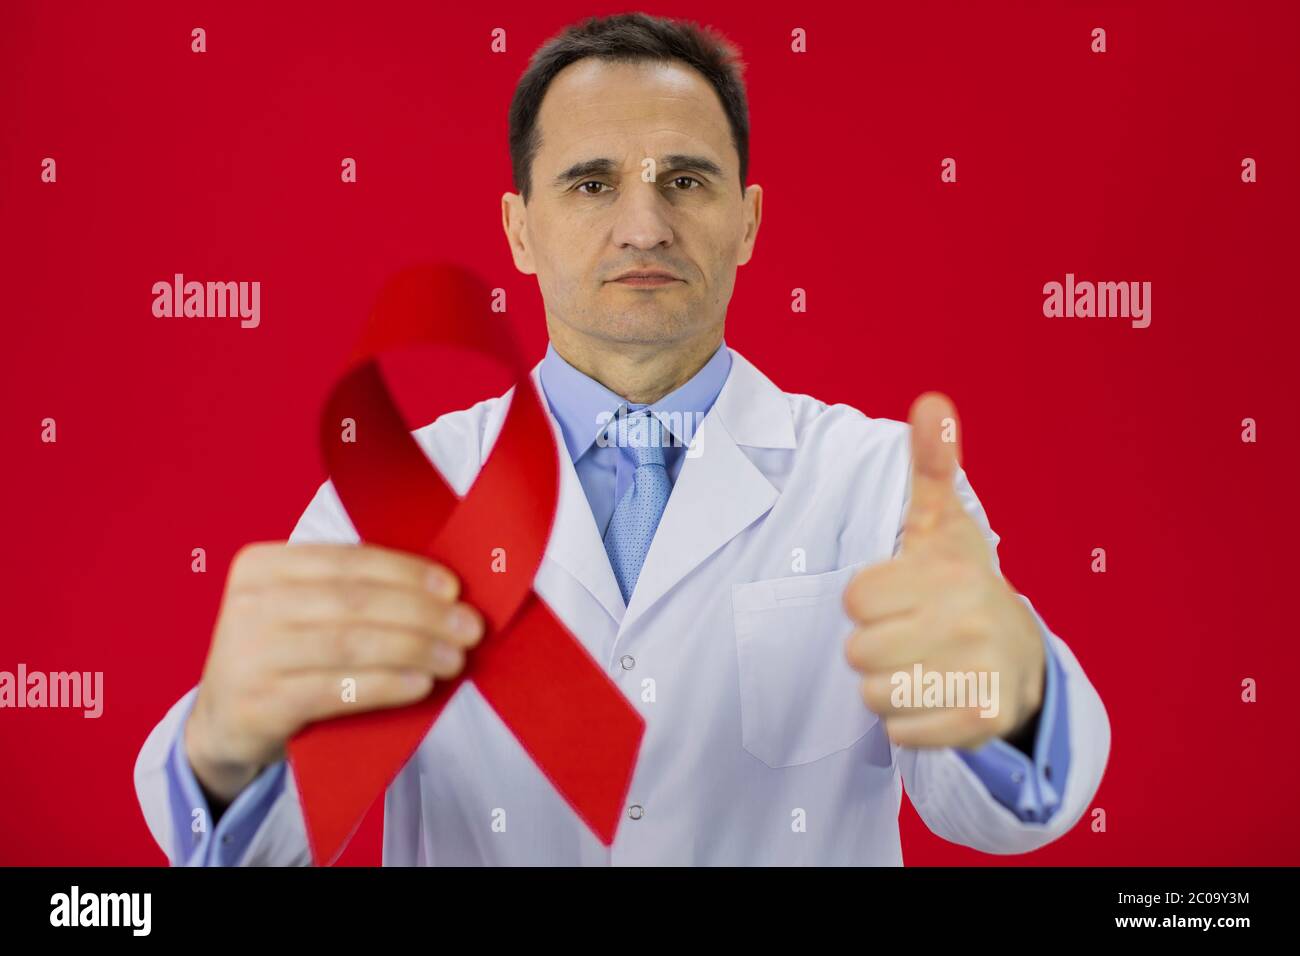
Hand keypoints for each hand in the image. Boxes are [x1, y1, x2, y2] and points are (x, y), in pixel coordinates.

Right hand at [184, 542, 484, 804]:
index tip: (453, 588)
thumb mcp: (301, 610)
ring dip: (414, 649)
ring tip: (454, 658)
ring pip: (351, 644)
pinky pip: (336, 690)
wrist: (222, 723)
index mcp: (263, 565)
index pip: (349, 560)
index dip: (407, 572)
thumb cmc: (283, 656)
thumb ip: (353, 592)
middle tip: (469, 627)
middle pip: (355, 602)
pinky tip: (420, 684)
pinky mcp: (258, 704)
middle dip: (423, 613)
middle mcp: (250, 604)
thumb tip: (442, 593)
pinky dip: (386, 685)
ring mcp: (249, 655)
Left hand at [842, 393, 1045, 749]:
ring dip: (886, 687)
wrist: (1022, 658)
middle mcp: (967, 621)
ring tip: (920, 666)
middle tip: (910, 635)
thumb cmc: (961, 584)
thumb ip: (931, 466)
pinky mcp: (978, 722)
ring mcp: (977, 674)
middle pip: (857, 652)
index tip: (899, 595)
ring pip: (873, 695)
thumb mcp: (942, 525)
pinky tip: (933, 698)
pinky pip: (899, 733)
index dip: (868, 601)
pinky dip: (907, 723)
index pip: (854, 598)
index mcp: (948, 572)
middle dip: (874, 647)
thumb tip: (931, 401)